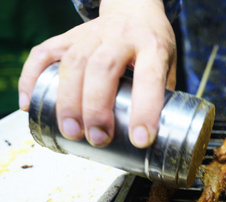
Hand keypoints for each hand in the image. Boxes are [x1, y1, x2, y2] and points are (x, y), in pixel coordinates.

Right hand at [18, 0, 176, 147]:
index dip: (145, 109)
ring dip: (68, 100)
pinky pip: (44, 53)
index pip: (149, 77)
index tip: (140, 139)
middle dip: (97, 108)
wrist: (134, 11)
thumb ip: (164, 98)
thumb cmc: (153, 46)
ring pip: (74, 62)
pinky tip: (29, 103)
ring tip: (71, 131)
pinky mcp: (69, 36)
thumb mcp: (169, 67)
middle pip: (102, 68)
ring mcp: (92, 34)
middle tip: (97, 139)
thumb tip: (157, 137)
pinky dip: (32, 78)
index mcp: (152, 46)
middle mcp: (122, 36)